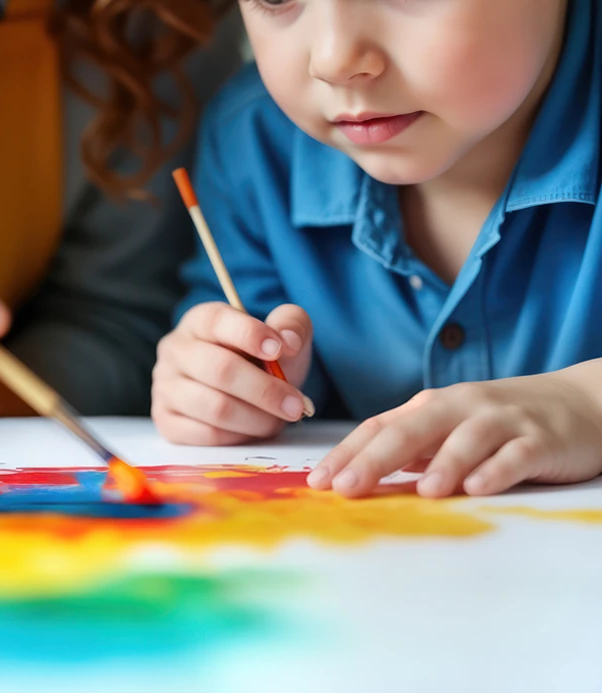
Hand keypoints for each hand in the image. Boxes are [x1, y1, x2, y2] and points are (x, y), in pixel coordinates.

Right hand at [152, 301, 312, 444]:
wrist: (242, 388)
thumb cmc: (260, 357)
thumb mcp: (280, 334)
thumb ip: (291, 325)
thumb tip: (289, 341)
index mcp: (199, 321)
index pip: (218, 321)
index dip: (250, 334)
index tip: (281, 349)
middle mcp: (175, 350)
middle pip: (220, 370)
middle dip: (265, 390)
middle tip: (297, 405)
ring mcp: (166, 386)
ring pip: (215, 407)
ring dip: (257, 418)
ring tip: (279, 420)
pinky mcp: (167, 420)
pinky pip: (206, 434)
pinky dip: (239, 436)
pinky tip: (254, 429)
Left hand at [308, 370, 601, 497]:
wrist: (576, 402)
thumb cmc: (500, 423)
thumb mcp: (450, 430)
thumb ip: (413, 450)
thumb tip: (361, 476)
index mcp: (431, 407)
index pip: (380, 426)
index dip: (348, 452)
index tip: (318, 481)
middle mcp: (459, 407)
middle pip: (411, 428)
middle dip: (376, 459)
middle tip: (346, 488)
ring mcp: (500, 421)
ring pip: (466, 438)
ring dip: (443, 463)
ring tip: (421, 492)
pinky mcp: (539, 439)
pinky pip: (515, 454)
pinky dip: (497, 470)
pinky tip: (479, 488)